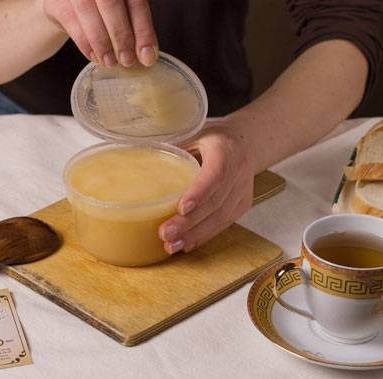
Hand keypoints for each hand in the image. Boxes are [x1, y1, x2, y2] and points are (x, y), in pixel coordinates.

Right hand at [41, 0, 157, 66]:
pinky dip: (86, 44)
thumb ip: (136, 27)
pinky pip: (72, 23)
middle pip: (111, 3)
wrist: (65, 4)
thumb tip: (147, 55)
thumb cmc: (101, 10)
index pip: (136, 2)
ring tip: (111, 62)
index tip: (147, 56)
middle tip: (127, 60)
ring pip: (88, 12)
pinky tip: (95, 56)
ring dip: (102, 43)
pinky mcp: (56, 2)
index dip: (143, 31)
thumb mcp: (123, 12)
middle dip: (122, 37)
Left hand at [158, 123, 254, 253]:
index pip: (216, 174)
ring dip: (194, 234)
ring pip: (220, 218)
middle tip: (165, 233)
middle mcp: (238, 172)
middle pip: (215, 202)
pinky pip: (223, 223)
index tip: (181, 207)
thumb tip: (135, 154)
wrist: (246, 142)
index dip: (199, 192)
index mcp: (225, 150)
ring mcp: (242, 191)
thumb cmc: (213, 136)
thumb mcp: (194, 131)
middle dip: (190, 221)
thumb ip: (173, 144)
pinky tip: (186, 244)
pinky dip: (203, 236)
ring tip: (171, 245)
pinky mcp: (242, 205)